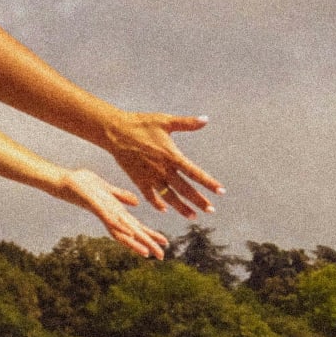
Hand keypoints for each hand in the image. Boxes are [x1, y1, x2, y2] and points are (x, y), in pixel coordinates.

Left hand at [51, 168, 167, 257]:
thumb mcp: (107, 189)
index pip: (136, 227)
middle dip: (148, 245)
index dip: (151, 235)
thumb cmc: (82, 184)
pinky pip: (109, 219)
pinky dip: (118, 227)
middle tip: (162, 257)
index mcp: (116, 212)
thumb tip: (137, 203)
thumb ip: (122, 196)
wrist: (62, 180)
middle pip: (133, 234)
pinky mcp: (95, 206)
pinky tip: (128, 233)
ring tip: (147, 253)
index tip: (165, 243)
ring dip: (135, 243)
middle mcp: (111, 216)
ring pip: (122, 231)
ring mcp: (103, 213)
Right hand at [99, 111, 220, 218]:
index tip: (221, 191)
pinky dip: (157, 203)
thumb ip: (187, 123)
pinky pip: (150, 195)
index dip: (209, 182)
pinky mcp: (138, 179)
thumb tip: (206, 119)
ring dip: (182, 208)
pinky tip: (165, 210)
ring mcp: (150, 176)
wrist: (114, 130)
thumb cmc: (141, 123)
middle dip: (199, 201)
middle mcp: (163, 169)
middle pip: (185, 189)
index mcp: (171, 156)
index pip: (195, 173)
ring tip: (193, 216)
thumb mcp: (165, 121)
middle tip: (211, 210)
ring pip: (169, 196)